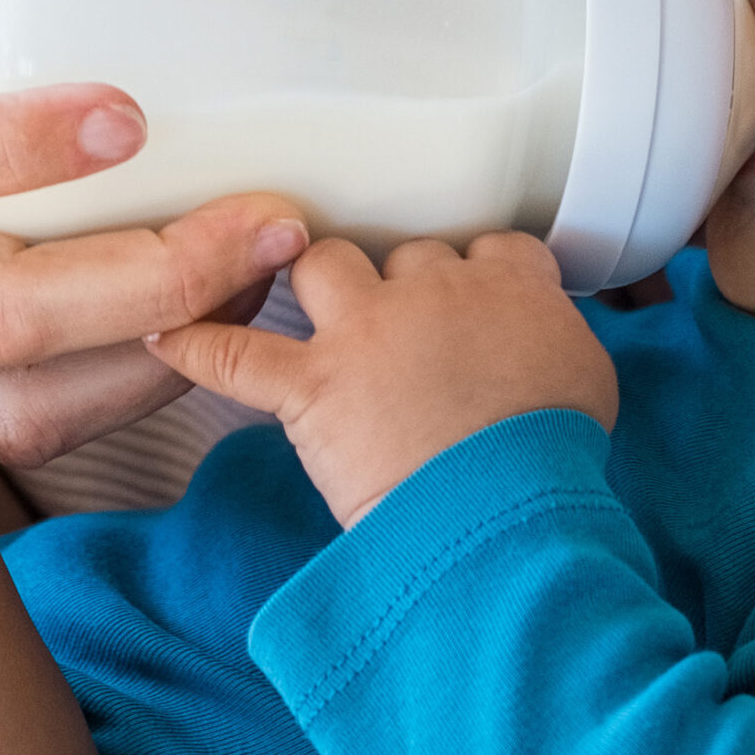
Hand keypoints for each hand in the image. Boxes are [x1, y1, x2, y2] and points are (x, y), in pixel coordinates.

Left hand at [147, 232, 618, 525]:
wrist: (508, 507)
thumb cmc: (555, 457)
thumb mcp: (589, 381)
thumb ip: (557, 343)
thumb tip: (542, 352)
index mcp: (510, 284)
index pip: (489, 247)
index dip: (475, 272)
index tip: (472, 298)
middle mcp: (434, 288)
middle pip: (405, 253)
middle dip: (400, 285)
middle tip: (402, 329)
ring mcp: (368, 331)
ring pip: (324, 264)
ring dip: (315, 280)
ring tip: (310, 303)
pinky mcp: (314, 385)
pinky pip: (234, 354)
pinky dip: (196, 346)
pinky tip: (165, 338)